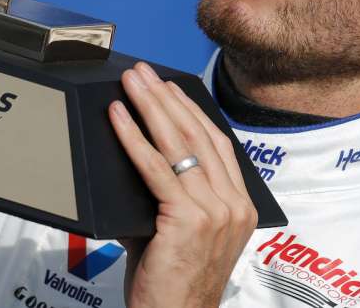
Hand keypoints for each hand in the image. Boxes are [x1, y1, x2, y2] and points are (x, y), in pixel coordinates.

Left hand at [108, 62, 257, 307]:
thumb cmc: (172, 287)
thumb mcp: (178, 234)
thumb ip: (164, 198)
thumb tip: (131, 161)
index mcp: (241, 206)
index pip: (217, 145)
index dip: (193, 111)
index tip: (171, 88)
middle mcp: (234, 205)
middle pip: (199, 136)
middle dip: (168, 99)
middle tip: (145, 73)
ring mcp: (215, 211)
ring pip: (180, 145)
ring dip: (151, 107)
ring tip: (131, 83)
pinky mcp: (189, 219)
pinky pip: (155, 169)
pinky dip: (133, 138)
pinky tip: (118, 118)